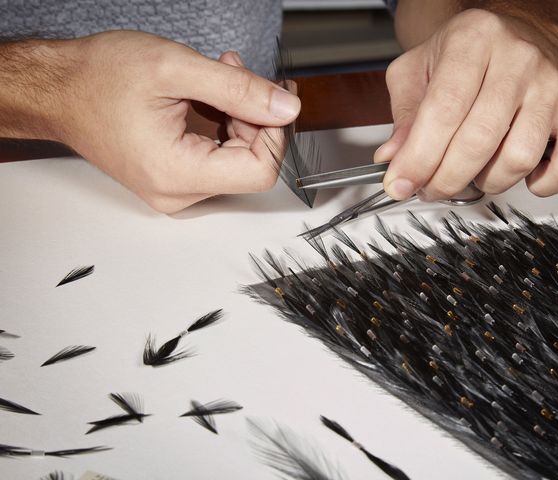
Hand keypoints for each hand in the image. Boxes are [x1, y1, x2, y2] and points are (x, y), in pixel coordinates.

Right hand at [60, 31, 299, 212]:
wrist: (58, 89)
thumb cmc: (98, 79)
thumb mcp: (176, 69)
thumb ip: (240, 90)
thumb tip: (286, 110)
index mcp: (177, 174)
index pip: (259, 171)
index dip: (273, 132)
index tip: (266, 97)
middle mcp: (177, 193)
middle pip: (251, 165)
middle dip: (255, 117)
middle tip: (236, 74)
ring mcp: (176, 189)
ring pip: (238, 159)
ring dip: (240, 115)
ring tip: (217, 78)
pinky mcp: (174, 178)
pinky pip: (219, 156)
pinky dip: (225, 123)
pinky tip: (209, 96)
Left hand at [375, 9, 557, 200]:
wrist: (525, 29)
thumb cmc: (469, 52)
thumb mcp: (420, 68)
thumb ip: (404, 114)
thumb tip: (394, 159)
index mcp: (473, 40)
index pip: (443, 111)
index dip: (418, 158)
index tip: (401, 184)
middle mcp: (519, 59)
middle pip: (478, 142)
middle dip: (445, 179)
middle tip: (430, 187)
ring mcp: (553, 85)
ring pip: (518, 159)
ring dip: (487, 183)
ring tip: (472, 174)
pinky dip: (540, 186)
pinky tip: (516, 174)